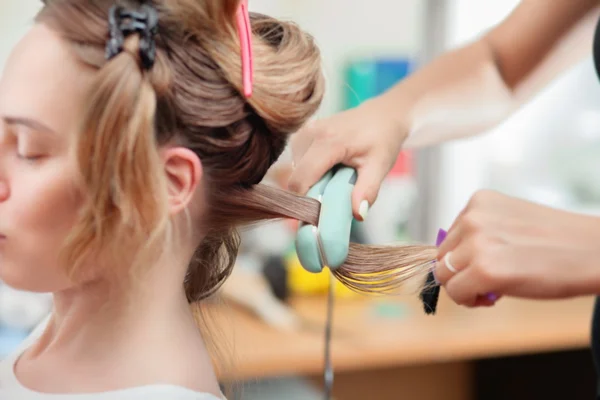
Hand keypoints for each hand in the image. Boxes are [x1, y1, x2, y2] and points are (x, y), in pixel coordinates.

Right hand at [287, 95, 406, 220]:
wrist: (381, 115)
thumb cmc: (382, 139)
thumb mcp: (380, 166)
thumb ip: (367, 190)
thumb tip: (358, 214)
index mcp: (329, 141)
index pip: (301, 179)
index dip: (306, 201)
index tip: (320, 212)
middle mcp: (311, 133)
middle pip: (296, 176)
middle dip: (311, 191)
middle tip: (333, 193)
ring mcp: (304, 131)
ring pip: (295, 169)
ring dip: (310, 180)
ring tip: (334, 176)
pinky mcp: (302, 132)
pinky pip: (297, 160)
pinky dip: (309, 170)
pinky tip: (327, 167)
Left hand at [434, 190, 599, 306]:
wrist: (596, 252)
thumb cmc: (558, 242)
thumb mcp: (511, 223)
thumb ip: (480, 234)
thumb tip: (449, 260)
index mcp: (479, 201)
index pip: (449, 237)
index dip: (463, 258)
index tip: (485, 265)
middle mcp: (473, 217)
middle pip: (442, 256)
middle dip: (460, 273)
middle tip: (489, 282)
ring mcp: (477, 242)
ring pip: (443, 275)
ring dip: (464, 288)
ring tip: (492, 290)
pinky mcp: (484, 269)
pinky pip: (456, 293)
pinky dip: (469, 301)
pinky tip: (492, 297)